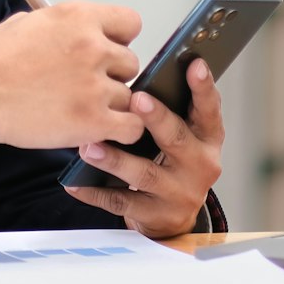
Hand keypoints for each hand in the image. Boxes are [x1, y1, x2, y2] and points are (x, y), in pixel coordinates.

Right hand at [0, 2, 145, 160]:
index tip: (107, 52)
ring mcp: (95, 85)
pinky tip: (100, 129)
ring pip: (128, 97)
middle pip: (130, 63)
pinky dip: (120, 131)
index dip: (119, 40)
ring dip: (109, 105)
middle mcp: (93, 47)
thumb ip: (65, 27)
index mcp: (79, 18)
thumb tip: (79, 32)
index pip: (130, 23)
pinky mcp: (93, 120)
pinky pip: (132, 127)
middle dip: (111, 75)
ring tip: (79, 109)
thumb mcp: (29, 22)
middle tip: (85, 86)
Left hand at [65, 56, 223, 238]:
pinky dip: (95, 192)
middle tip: (136, 99)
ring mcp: (178, 193)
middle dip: (156, 118)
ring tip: (89, 146)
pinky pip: (120, 201)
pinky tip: (75, 182)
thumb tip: (142, 77)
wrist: (174, 219)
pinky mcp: (155, 215)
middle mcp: (199, 165)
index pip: (209, 109)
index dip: (203, 87)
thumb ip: (172, 111)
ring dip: (115, 159)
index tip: (194, 64)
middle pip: (176, 139)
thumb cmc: (174, 164)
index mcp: (207, 139)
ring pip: (144, 173)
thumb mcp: (185, 137)